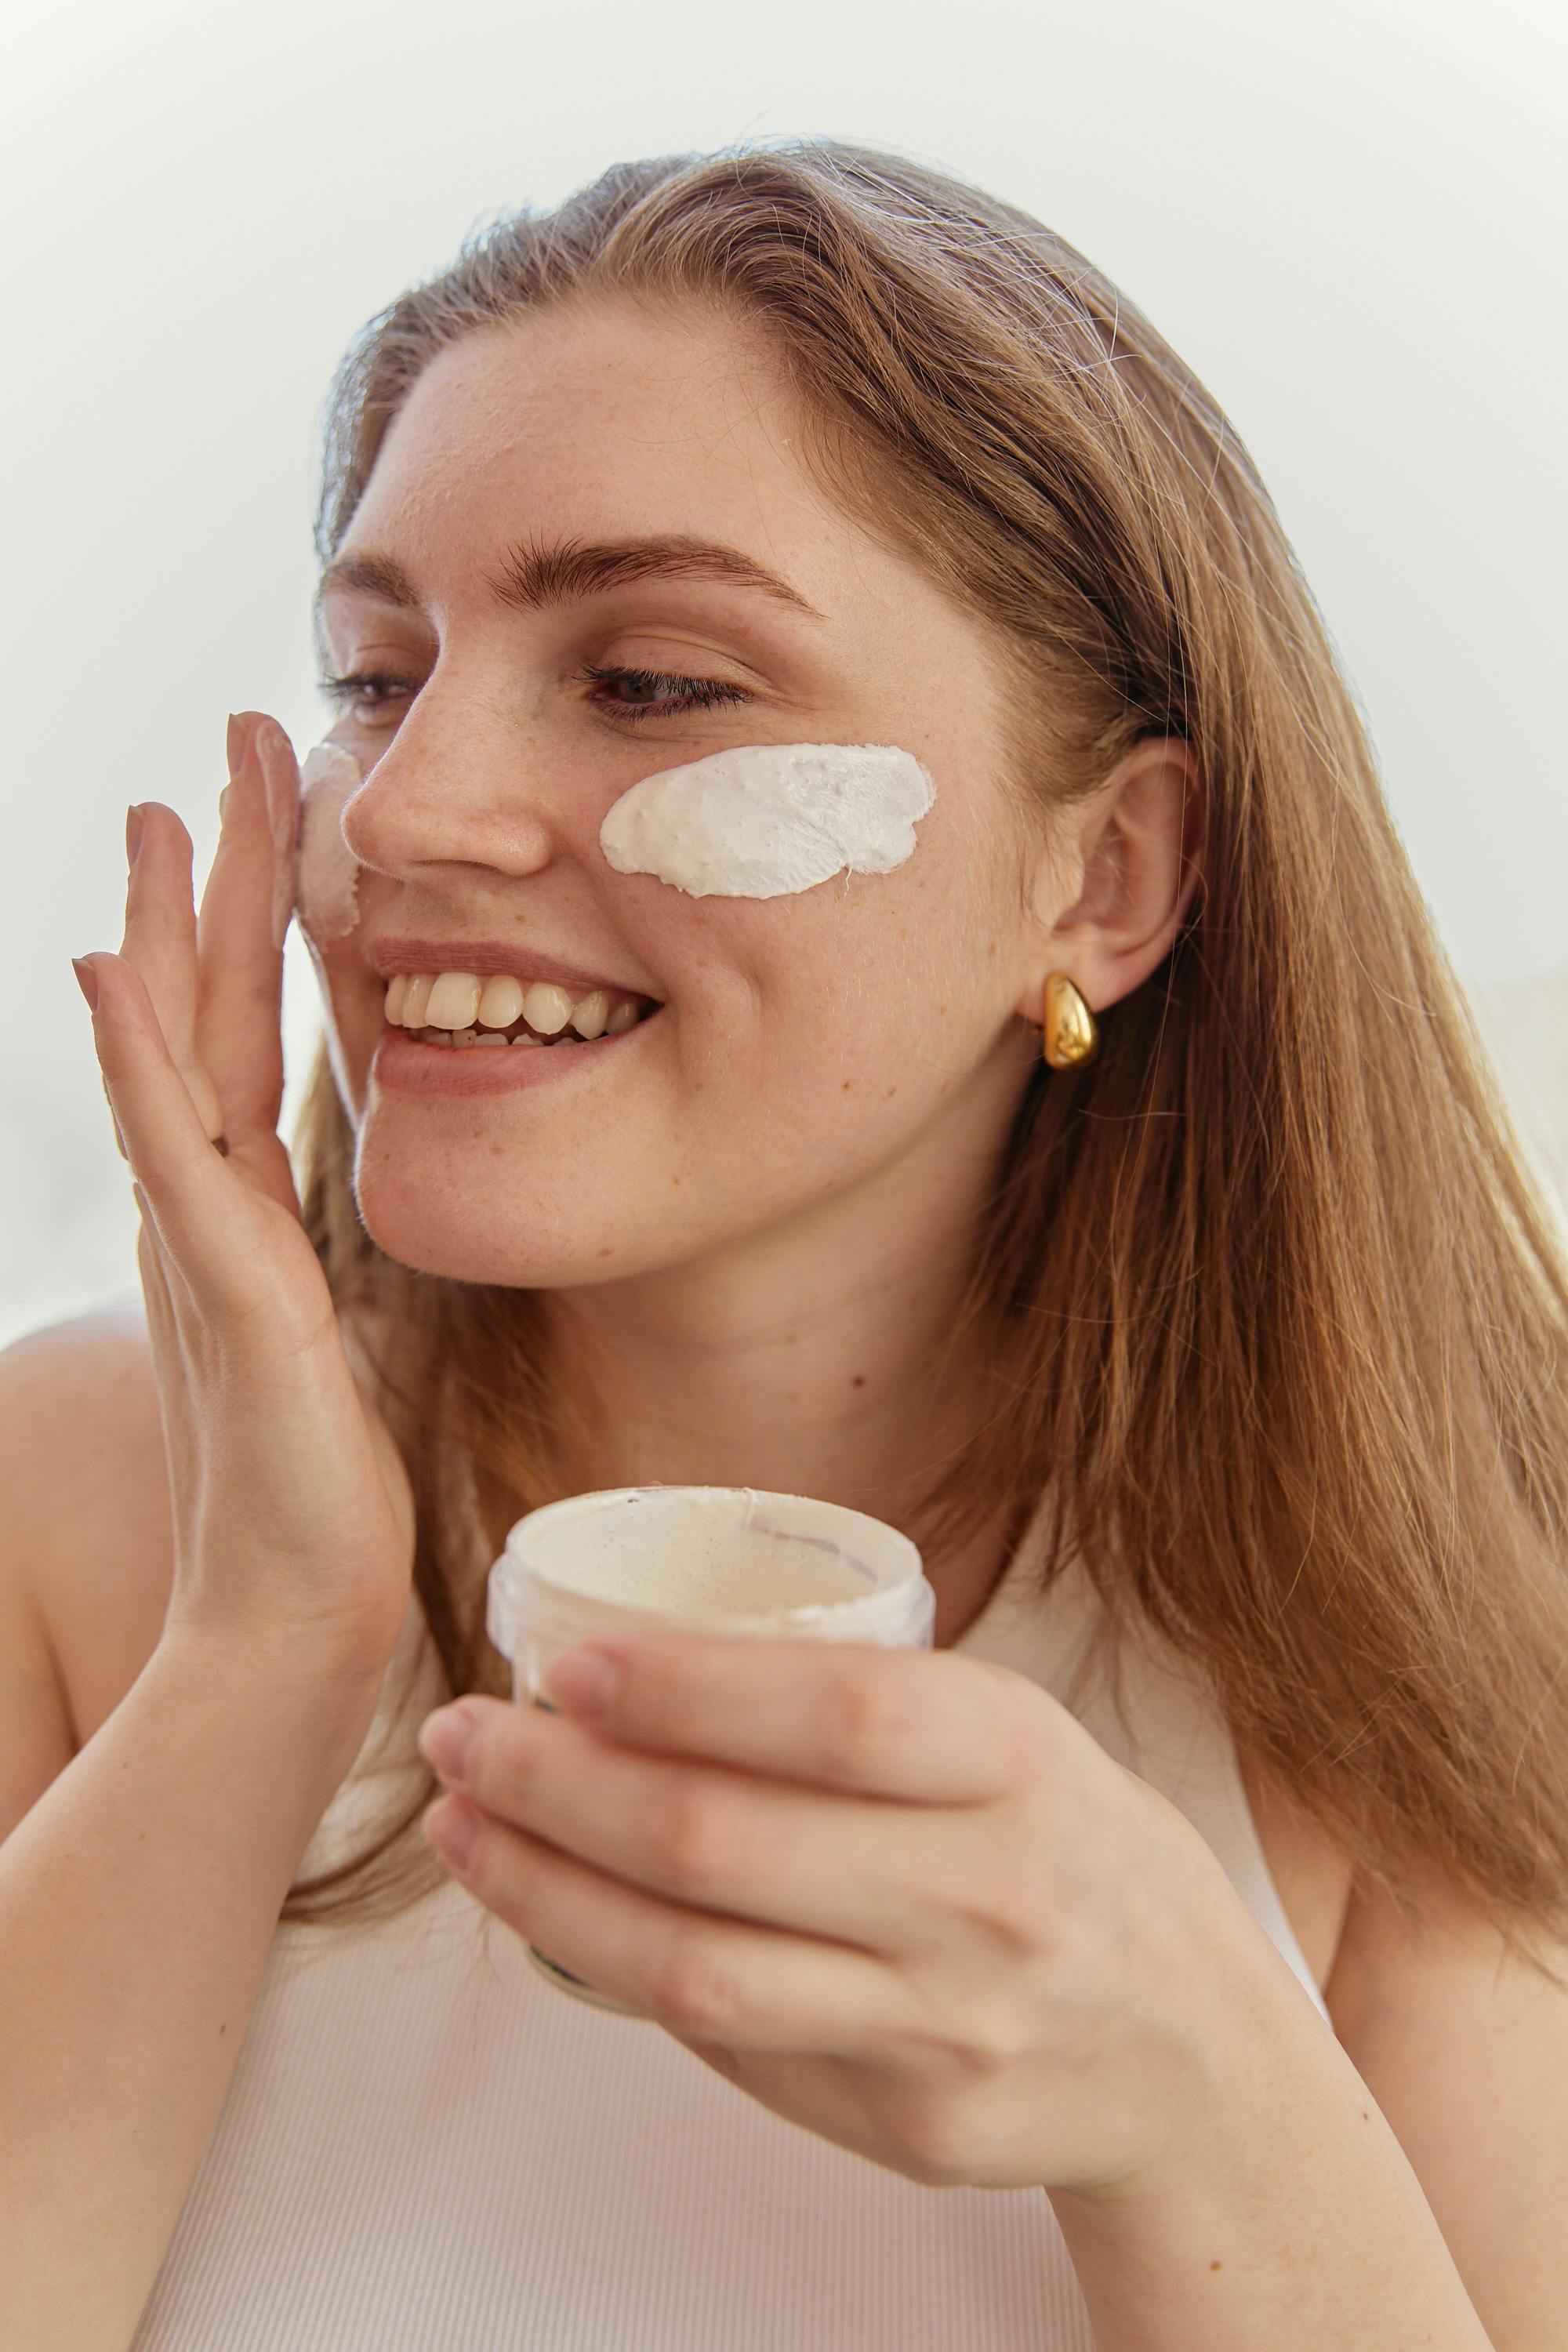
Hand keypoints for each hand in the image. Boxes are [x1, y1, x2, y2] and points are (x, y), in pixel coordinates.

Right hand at [73, 714, 415, 1679]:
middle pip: (205, 1007)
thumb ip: (317, 1255)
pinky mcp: (227, 1291)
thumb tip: (327, 1197)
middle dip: (217, 873)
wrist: (296, 1614)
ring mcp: (206, 1243)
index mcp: (250, 1209)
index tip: (267, 803)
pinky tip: (110, 968)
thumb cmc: (323, 1489)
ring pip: (177, 1052)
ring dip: (166, 927)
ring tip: (156, 811)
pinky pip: (173, 1151)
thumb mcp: (331, 1335)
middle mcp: (213, 1207)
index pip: (246, 1030)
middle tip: (227, 744)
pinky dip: (135, 1058)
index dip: (254, 914)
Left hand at [416, 1631, 1271, 2193]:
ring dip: (548, 1891)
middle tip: (467, 1737)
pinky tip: (558, 1914)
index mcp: (1018, 1762)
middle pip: (725, 1845)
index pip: (832, 1718)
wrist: (1193, 2046)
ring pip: (696, 1967)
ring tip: (467, 1830)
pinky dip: (624, 1970)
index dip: (683, 1689)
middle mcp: (986, 1897)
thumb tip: (643, 1670)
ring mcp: (946, 2025)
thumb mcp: (1012, 1732)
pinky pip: (731, 2046)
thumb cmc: (1070, 1847)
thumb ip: (864, 1708)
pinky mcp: (908, 2124)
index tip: (568, 1663)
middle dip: (558, 1784)